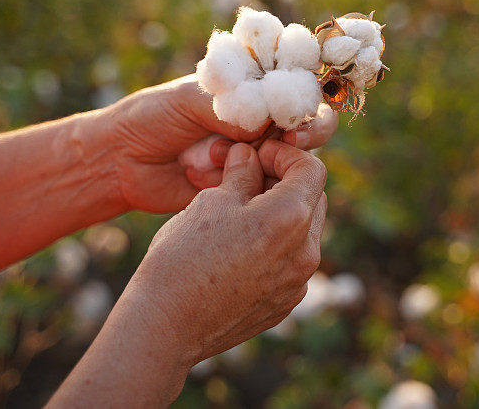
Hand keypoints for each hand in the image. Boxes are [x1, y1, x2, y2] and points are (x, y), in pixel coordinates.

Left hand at [104, 74, 337, 212]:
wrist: (121, 162)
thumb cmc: (152, 117)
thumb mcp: (188, 99)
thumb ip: (231, 106)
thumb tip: (267, 121)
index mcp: (252, 88)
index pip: (299, 86)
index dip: (307, 99)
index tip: (295, 116)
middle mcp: (262, 121)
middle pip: (311, 125)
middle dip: (304, 135)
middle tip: (289, 143)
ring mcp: (257, 156)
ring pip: (292, 163)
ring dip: (259, 162)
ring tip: (211, 157)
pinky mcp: (247, 188)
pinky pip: (263, 190)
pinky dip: (239, 185)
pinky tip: (200, 176)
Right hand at [133, 140, 326, 362]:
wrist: (166, 324)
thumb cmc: (183, 256)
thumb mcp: (211, 201)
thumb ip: (242, 173)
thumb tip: (250, 155)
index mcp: (290, 218)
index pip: (311, 169)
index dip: (284, 154)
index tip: (257, 156)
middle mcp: (305, 253)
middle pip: (312, 200)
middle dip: (285, 182)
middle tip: (247, 180)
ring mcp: (298, 283)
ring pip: (304, 232)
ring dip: (281, 214)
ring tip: (239, 213)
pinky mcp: (286, 303)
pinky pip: (291, 262)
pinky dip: (275, 246)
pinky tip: (239, 247)